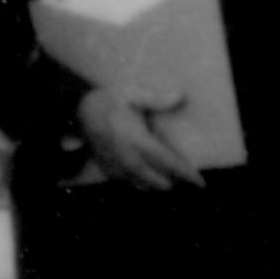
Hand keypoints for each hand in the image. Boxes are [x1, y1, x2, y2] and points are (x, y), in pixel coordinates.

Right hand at [75, 84, 206, 191]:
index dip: (186, 174)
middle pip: (157, 180)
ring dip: (155, 184)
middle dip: (172, 182)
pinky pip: (127, 182)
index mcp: (138, 141)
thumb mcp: (132, 94)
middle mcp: (128, 158)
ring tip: (166, 182)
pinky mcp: (107, 169)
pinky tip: (144, 178)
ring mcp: (116, 166)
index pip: (168, 162)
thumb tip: (181, 96)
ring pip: (141, 184)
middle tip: (185, 180)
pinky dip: (139, 182)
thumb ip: (157, 98)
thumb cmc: (109, 100)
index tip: (200, 182)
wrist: (79, 112)